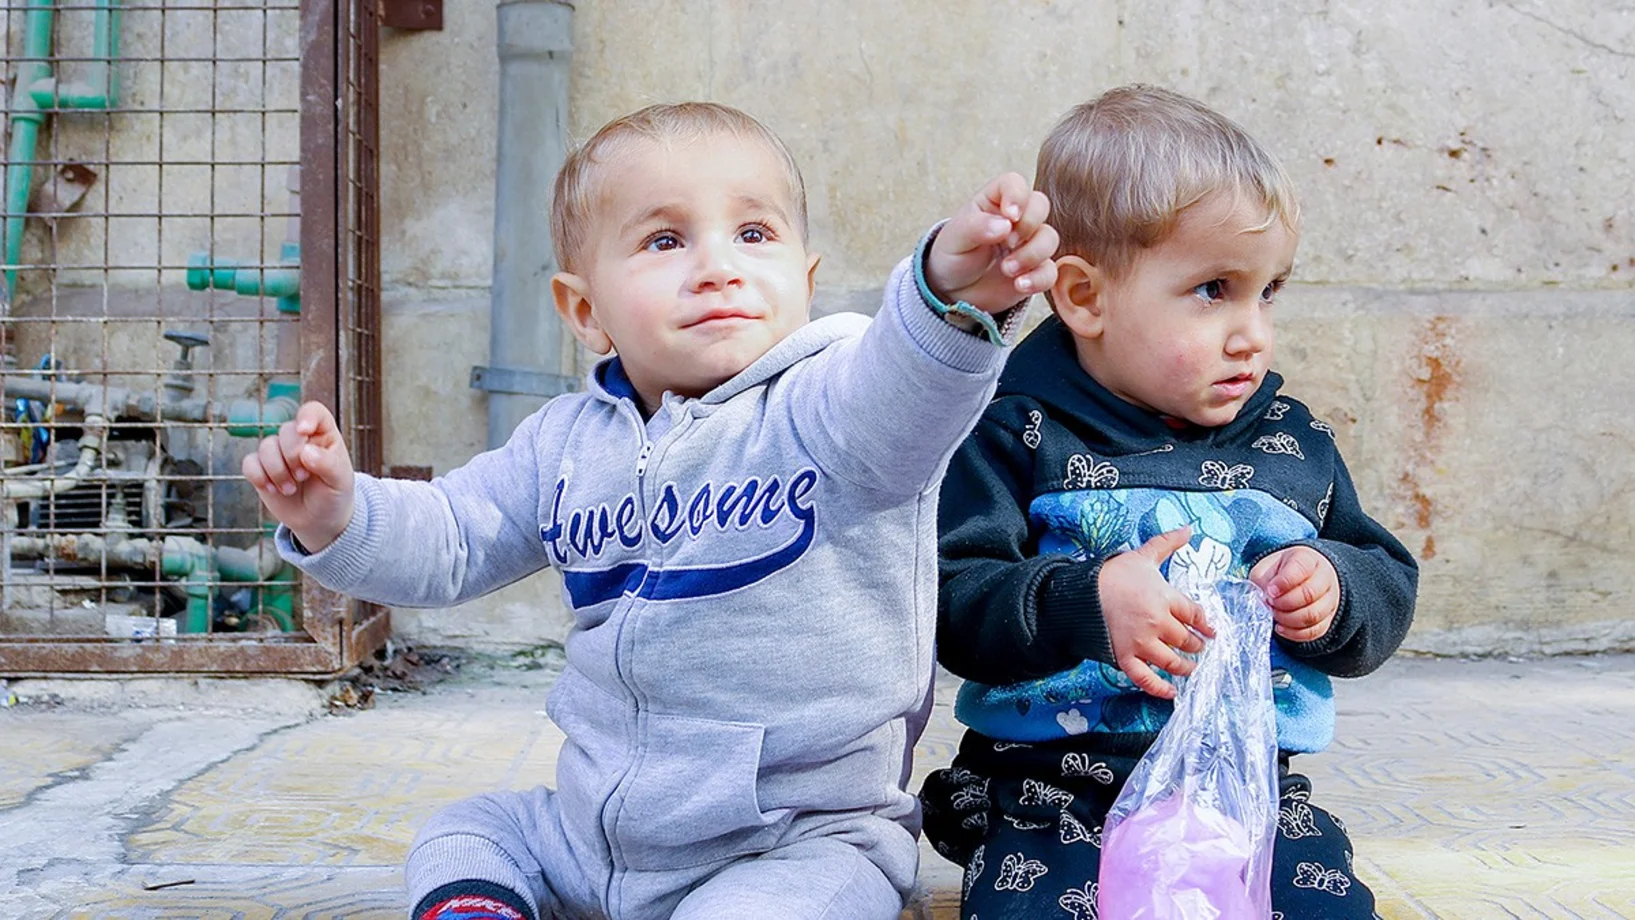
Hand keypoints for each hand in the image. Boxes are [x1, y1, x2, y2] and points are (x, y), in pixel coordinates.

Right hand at [241, 401, 355, 552]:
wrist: (319, 520)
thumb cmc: (334, 494)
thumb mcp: (340, 480)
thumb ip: (328, 464)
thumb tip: (306, 452)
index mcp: (323, 434)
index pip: (313, 411)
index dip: (306, 417)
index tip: (304, 431)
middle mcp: (299, 439)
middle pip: (286, 431)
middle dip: (292, 456)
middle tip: (303, 477)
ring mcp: (278, 452)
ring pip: (266, 446)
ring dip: (277, 471)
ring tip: (291, 489)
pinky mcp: (261, 468)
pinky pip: (249, 463)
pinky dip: (259, 477)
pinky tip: (272, 489)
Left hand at [926, 172, 1057, 313]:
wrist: (953, 293)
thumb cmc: (953, 257)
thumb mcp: (955, 239)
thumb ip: (975, 227)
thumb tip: (1005, 225)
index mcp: (993, 202)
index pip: (1014, 184)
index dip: (1017, 195)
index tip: (1010, 215)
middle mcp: (1015, 220)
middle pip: (1040, 205)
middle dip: (1028, 224)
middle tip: (1008, 243)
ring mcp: (1028, 244)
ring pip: (1049, 238)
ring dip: (1031, 254)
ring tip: (1007, 270)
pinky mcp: (1035, 270)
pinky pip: (1050, 271)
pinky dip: (1038, 278)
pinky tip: (1019, 285)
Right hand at [1098, 526, 1215, 699]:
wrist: (1079, 594)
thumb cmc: (1113, 574)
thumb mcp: (1142, 556)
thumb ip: (1167, 543)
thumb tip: (1188, 528)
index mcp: (1164, 598)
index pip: (1194, 615)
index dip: (1206, 624)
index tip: (1212, 631)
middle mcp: (1156, 623)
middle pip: (1186, 640)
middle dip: (1196, 646)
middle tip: (1200, 648)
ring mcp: (1140, 643)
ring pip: (1172, 661)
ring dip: (1185, 667)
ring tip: (1190, 668)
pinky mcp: (1124, 657)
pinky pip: (1146, 678)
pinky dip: (1160, 689)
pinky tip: (1171, 692)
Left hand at [1250, 546, 1339, 642]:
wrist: (1302, 577)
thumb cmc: (1281, 571)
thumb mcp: (1267, 567)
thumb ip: (1263, 580)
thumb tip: (1264, 598)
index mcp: (1308, 559)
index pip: (1300, 569)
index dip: (1283, 582)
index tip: (1270, 591)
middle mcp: (1324, 578)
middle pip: (1309, 594)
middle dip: (1284, 603)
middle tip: (1270, 603)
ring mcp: (1330, 599)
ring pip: (1313, 615)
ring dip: (1288, 619)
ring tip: (1275, 614)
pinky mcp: (1328, 618)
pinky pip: (1315, 631)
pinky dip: (1295, 633)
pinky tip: (1281, 627)